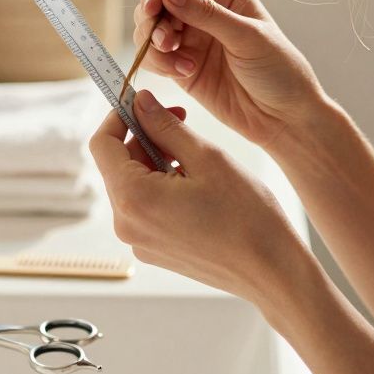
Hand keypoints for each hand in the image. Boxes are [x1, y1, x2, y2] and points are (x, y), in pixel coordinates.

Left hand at [87, 88, 304, 305]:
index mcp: (134, 199)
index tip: (140, 102)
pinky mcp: (154, 250)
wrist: (272, 272)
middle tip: (180, 119)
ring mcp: (139, 242)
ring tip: (195, 157)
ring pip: (133, 185)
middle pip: (117, 165)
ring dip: (155, 161)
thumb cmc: (247, 217)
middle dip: (143, 137)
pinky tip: (195, 184)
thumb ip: (165, 127)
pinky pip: (146, 208)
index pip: (102, 144)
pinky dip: (161, 186)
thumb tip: (141, 102)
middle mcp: (127, 225)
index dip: (118, 116)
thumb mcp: (206, 158)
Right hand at [132, 0, 336, 150]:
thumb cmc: (279, 70)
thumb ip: (207, 14)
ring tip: (179, 64)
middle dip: (153, 20)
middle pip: (156, 2)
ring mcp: (190, 39)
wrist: (284, 117)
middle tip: (165, 42)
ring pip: (149, 30)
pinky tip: (184, 73)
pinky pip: (154, 58)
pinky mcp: (181, 67)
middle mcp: (202, 11)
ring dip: (154, 44)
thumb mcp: (247, 37)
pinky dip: (159, 64)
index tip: (152, 8)